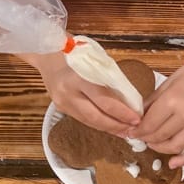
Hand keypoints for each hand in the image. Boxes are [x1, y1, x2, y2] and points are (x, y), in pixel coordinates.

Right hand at [27, 52, 141, 134]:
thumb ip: (109, 80)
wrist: (47, 53)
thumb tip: (129, 100)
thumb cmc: (76, 52)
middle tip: (133, 129)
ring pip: (88, 122)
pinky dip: (98, 124)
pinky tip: (110, 126)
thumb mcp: (95, 61)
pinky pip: (82, 119)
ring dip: (108, 128)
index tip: (137, 118)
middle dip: (116, 126)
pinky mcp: (60, 107)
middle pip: (95, 117)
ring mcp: (62, 102)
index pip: (104, 101)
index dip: (122, 113)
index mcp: (78, 78)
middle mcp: (68, 93)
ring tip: (125, 131)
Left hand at [129, 48, 183, 168]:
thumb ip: (153, 100)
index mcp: (173, 99)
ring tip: (153, 143)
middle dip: (145, 138)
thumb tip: (138, 116)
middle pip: (159, 136)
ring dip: (159, 148)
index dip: (136, 131)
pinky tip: (172, 163)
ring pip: (174, 146)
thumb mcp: (170, 81)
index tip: (131, 132)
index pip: (148, 124)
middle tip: (140, 136)